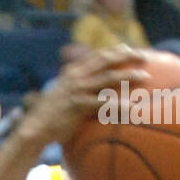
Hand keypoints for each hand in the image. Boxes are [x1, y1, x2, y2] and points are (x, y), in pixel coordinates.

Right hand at [24, 47, 149, 146]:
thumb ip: (73, 89)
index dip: (115, 51)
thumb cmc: (48, 118)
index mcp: (72, 72)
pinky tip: (132, 108)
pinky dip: (119, 105)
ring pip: (109, 77)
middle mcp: (76, 76)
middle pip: (106, 60)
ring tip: (145, 76)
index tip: (129, 50)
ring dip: (129, 75)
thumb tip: (86, 92)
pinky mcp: (78, 105)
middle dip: (127, 56)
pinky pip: (104, 103)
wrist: (34, 129)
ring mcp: (77, 90)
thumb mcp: (60, 96)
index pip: (97, 55)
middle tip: (145, 56)